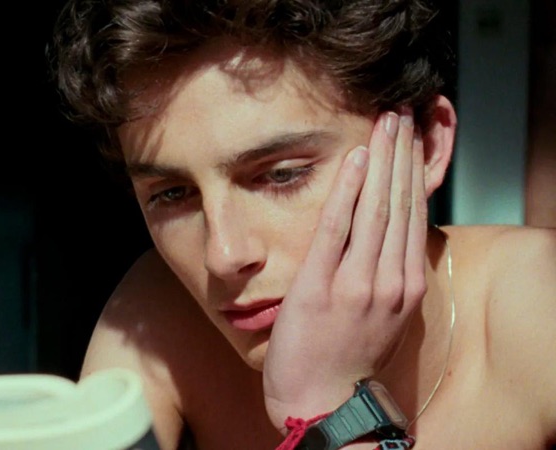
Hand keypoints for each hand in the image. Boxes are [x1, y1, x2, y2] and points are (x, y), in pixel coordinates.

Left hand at [262, 108, 427, 430]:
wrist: (322, 402)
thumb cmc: (345, 359)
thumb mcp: (379, 316)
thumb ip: (383, 276)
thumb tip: (381, 239)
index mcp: (404, 286)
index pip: (414, 216)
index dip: (413, 173)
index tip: (412, 139)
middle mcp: (389, 280)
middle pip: (400, 204)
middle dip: (402, 154)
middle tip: (402, 113)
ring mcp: (357, 283)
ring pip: (377, 209)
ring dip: (381, 161)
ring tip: (385, 122)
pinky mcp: (321, 287)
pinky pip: (338, 230)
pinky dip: (349, 192)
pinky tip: (356, 159)